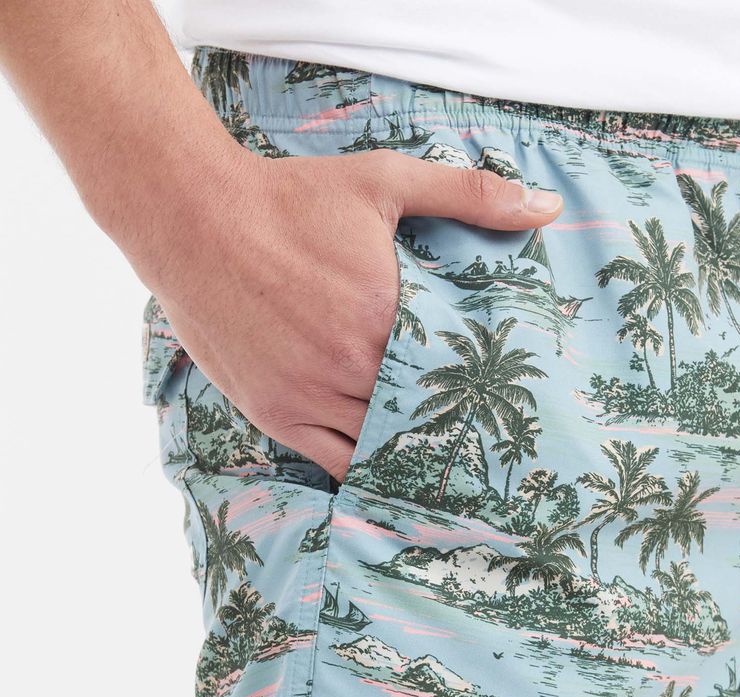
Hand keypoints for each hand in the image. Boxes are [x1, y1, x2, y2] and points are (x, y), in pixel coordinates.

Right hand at [135, 143, 563, 481]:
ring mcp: (308, 395)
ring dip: (411, 454)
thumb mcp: (383, 180)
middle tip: (489, 452)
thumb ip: (469, 194)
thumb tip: (546, 207)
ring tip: (449, 470)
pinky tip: (389, 474)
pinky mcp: (275, 412)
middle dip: (451, 429)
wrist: (194, 217)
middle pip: (419, 417)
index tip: (508, 410)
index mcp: (383, 316)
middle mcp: (348, 365)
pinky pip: (332, 461)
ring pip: (379, 447)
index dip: (480, 394)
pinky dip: (365, 471)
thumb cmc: (289, 197)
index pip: (452, 374)